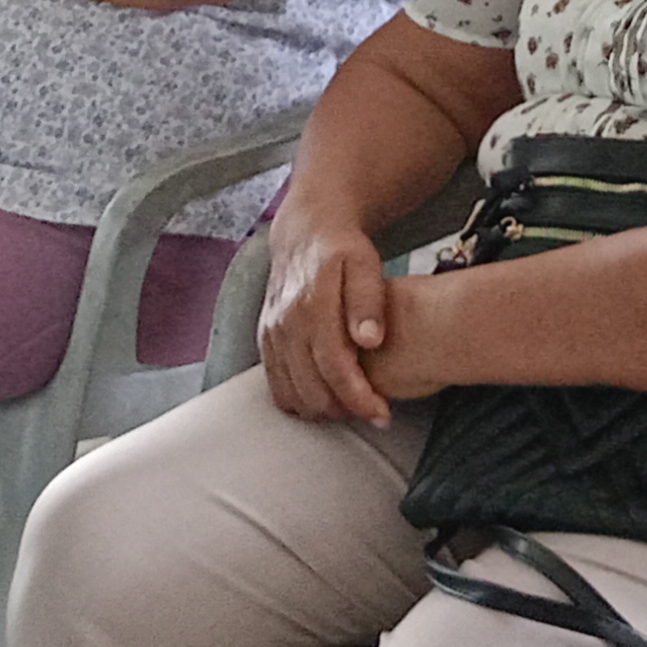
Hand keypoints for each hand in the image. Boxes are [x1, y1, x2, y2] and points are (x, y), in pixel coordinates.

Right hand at [258, 211, 398, 421]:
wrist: (305, 232)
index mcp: (312, 305)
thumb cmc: (342, 249)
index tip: (382, 413)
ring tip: (352, 404)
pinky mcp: (265, 341)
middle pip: (312, 389)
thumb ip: (369, 301)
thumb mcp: (366, 263)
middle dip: (345, 409)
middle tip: (374, 410)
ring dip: (323, 409)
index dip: (359, 398)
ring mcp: (271, 334)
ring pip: (293, 394)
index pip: (335, 368)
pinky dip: (299, 401)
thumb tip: (370, 340)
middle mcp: (285, 323)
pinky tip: (324, 398)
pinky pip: (276, 386)